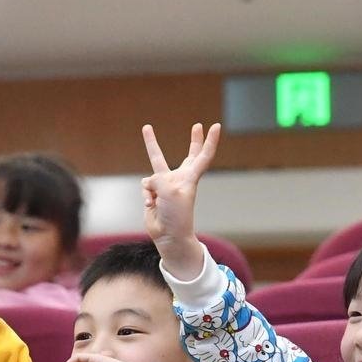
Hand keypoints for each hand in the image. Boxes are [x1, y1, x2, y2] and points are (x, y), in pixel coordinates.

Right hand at [141, 123, 219, 278]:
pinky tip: (151, 204)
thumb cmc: (176, 215)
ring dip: (152, 175)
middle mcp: (180, 178)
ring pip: (155, 170)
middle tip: (197, 126)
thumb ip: (158, 179)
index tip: (215, 126)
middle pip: (189, 155)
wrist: (168, 235)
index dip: (208, 141)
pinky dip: (146, 194)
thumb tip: (150, 182)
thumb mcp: (169, 191)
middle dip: (194, 141)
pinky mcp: (154, 193)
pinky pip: (146, 186)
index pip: (202, 156)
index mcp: (189, 177)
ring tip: (149, 147)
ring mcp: (167, 185)